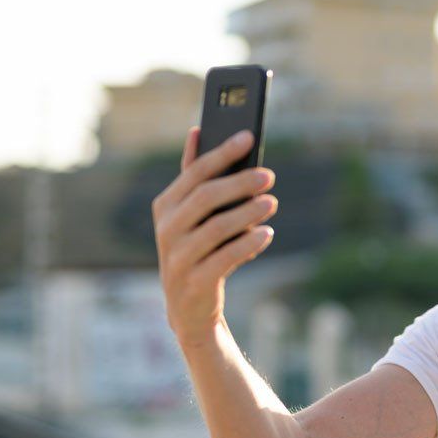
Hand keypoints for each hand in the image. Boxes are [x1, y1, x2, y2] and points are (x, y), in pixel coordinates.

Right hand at [152, 126, 277, 344]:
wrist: (189, 307)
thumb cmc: (196, 249)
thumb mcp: (190, 214)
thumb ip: (193, 176)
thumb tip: (196, 131)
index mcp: (165, 206)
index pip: (194, 173)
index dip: (221, 153)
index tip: (248, 137)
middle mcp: (167, 230)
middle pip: (205, 197)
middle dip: (239, 183)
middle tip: (268, 176)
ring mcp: (177, 258)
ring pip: (216, 228)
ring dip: (248, 213)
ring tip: (271, 203)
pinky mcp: (194, 283)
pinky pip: (224, 258)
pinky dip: (248, 244)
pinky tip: (267, 234)